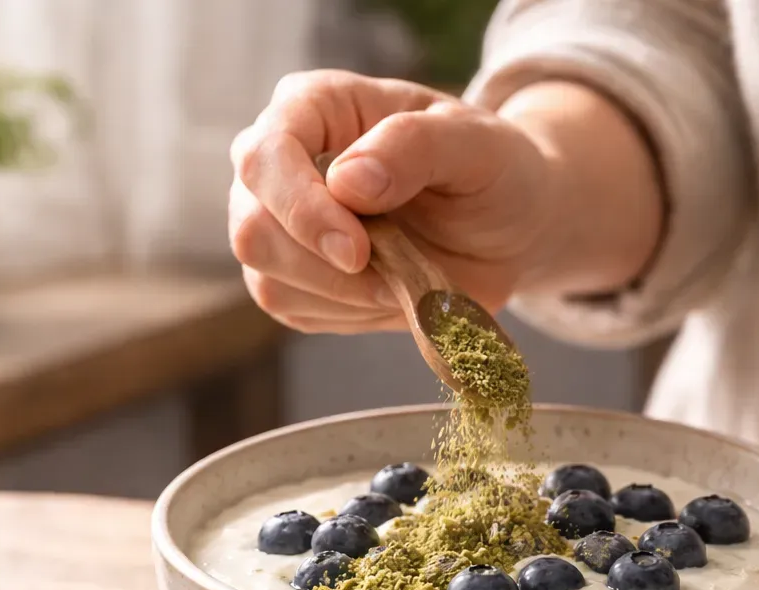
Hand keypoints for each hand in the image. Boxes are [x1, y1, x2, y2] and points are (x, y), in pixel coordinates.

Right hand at [228, 71, 563, 333]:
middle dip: (323, 266)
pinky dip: (347, 313)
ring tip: (403, 275)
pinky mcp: (290, 276)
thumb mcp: (477, 145)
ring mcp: (278, 222)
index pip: (265, 155)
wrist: (506, 229)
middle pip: (252, 228)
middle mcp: (280, 160)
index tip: (358, 250)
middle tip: (393, 275)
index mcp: (315, 106)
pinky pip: (293, 309)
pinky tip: (388, 291)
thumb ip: (415, 146)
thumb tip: (346, 180)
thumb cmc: (492, 171)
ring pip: (267, 278)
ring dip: (344, 294)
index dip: (301, 209)